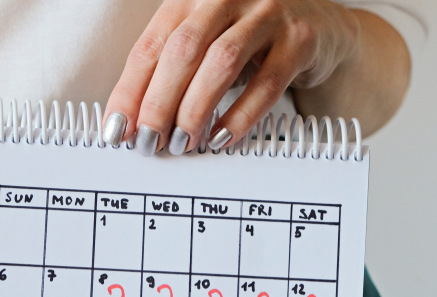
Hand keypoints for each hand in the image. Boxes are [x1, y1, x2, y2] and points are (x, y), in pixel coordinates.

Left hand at [102, 0, 360, 154]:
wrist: (321, 26)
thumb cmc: (249, 39)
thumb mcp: (203, 42)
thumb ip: (170, 73)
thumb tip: (132, 123)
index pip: (150, 46)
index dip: (129, 91)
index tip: (116, 129)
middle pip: (181, 52)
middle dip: (159, 104)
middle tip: (148, 142)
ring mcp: (266, 12)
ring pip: (221, 63)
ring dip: (195, 109)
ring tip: (182, 143)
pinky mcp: (299, 38)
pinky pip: (266, 83)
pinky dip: (240, 115)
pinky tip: (221, 138)